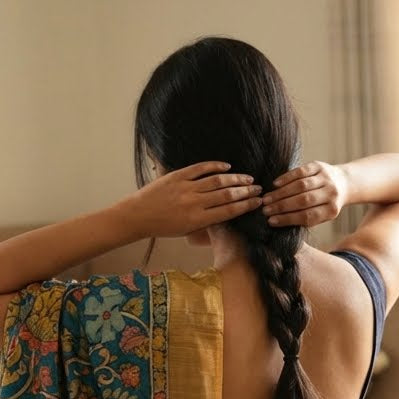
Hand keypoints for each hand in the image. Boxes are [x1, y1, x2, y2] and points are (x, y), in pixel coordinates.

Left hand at [122, 161, 262, 238]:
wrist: (138, 216)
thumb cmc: (163, 227)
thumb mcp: (186, 231)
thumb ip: (205, 223)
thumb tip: (224, 214)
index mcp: (198, 220)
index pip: (229, 211)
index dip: (246, 205)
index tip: (258, 202)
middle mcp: (195, 203)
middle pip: (227, 195)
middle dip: (246, 191)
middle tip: (259, 189)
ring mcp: (187, 188)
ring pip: (217, 181)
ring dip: (236, 179)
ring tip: (248, 178)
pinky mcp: (178, 176)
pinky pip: (201, 169)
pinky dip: (215, 166)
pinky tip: (226, 167)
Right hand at [261, 161, 348, 227]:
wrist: (344, 183)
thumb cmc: (327, 203)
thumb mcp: (321, 214)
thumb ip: (305, 218)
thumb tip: (277, 221)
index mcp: (331, 210)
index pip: (307, 217)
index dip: (288, 219)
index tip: (271, 221)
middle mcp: (330, 194)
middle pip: (303, 201)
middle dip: (282, 206)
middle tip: (265, 209)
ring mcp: (325, 178)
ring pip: (300, 186)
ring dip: (281, 193)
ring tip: (267, 198)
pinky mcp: (319, 166)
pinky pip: (301, 172)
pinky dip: (287, 178)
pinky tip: (275, 184)